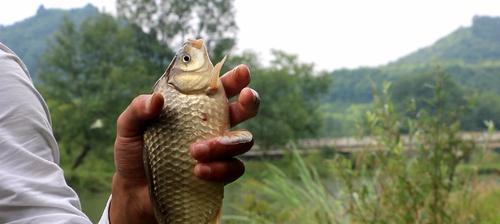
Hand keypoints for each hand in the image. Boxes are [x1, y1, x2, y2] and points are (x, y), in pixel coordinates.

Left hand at [110, 65, 259, 223]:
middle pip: (244, 109)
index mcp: (194, 107)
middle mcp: (211, 126)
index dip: (234, 78)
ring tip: (196, 151)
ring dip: (226, 143)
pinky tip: (199, 172)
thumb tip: (157, 100)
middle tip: (246, 97)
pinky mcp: (219, 174)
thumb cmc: (134, 154)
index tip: (241, 72)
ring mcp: (218, 151)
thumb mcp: (128, 128)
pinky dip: (220, 169)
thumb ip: (138, 109)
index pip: (219, 88)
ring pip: (244, 139)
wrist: (134, 193)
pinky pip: (235, 168)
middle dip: (250, 101)